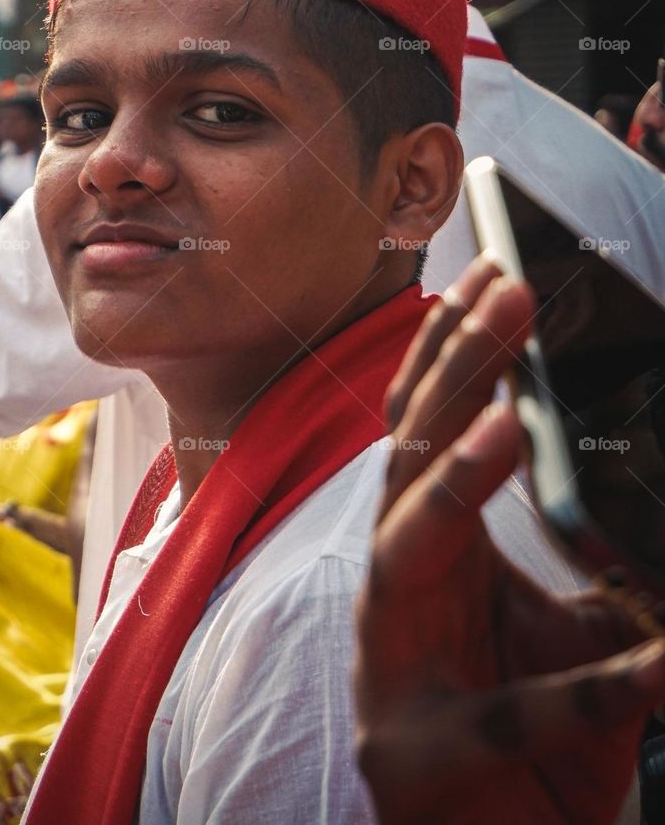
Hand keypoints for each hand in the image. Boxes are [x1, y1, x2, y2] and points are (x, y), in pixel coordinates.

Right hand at [354, 257, 664, 824]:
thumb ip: (598, 564)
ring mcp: (393, 667)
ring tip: (504, 425)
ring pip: (406, 553)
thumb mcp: (573, 633)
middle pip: (407, 459)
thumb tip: (649, 497)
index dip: (448, 352)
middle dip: (454, 376)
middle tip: (504, 299)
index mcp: (429, 550)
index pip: (424, 429)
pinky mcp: (420, 756)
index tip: (487, 276)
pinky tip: (656, 660)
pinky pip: (508, 715)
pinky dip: (585, 689)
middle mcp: (397, 589)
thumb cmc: (530, 740)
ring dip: (454, 488)